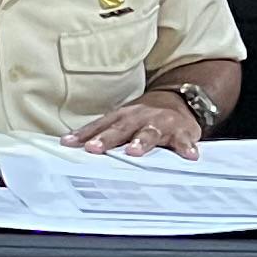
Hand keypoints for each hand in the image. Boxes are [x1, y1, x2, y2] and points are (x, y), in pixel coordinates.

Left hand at [70, 91, 203, 156]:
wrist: (178, 100)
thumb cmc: (142, 117)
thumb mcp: (120, 121)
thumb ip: (99, 133)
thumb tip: (67, 145)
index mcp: (121, 117)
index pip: (99, 126)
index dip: (84, 135)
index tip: (68, 144)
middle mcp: (139, 118)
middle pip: (121, 129)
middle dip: (107, 139)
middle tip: (94, 149)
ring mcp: (160, 123)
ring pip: (150, 133)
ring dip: (141, 142)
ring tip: (134, 152)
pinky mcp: (182, 131)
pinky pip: (183, 140)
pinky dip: (186, 147)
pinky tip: (189, 156)